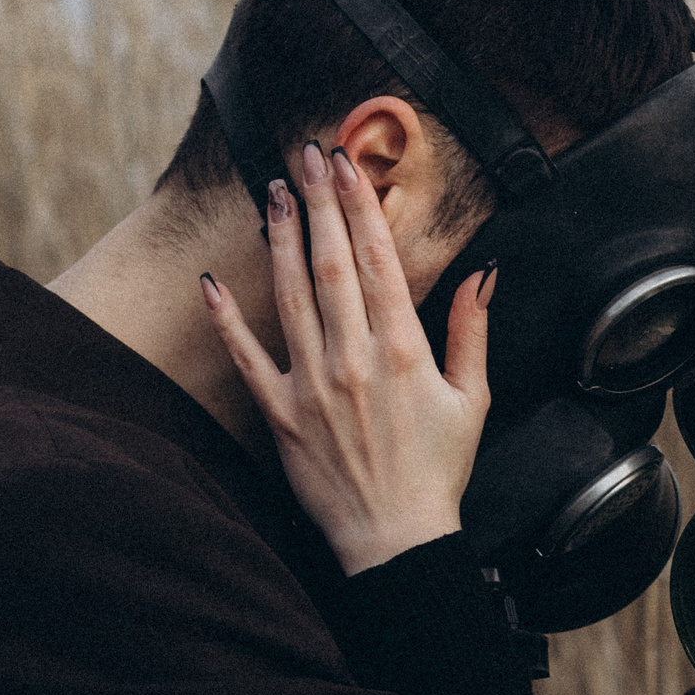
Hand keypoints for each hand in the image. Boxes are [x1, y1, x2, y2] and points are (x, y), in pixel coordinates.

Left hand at [205, 140, 493, 573]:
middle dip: (319, 201)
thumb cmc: (437, 472)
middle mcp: (355, 358)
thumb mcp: (472, 399)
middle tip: (306, 153)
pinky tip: (211, 282)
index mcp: (404, 351)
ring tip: (273, 192)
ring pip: (290, 295)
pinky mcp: (281, 414)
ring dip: (281, 239)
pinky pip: (248, 358)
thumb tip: (483, 273)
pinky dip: (227, 320)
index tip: (349, 163)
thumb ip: (471, 331)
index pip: (378, 259)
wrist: (396, 540)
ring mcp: (313, 385)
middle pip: (331, 263)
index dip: (360, 205)